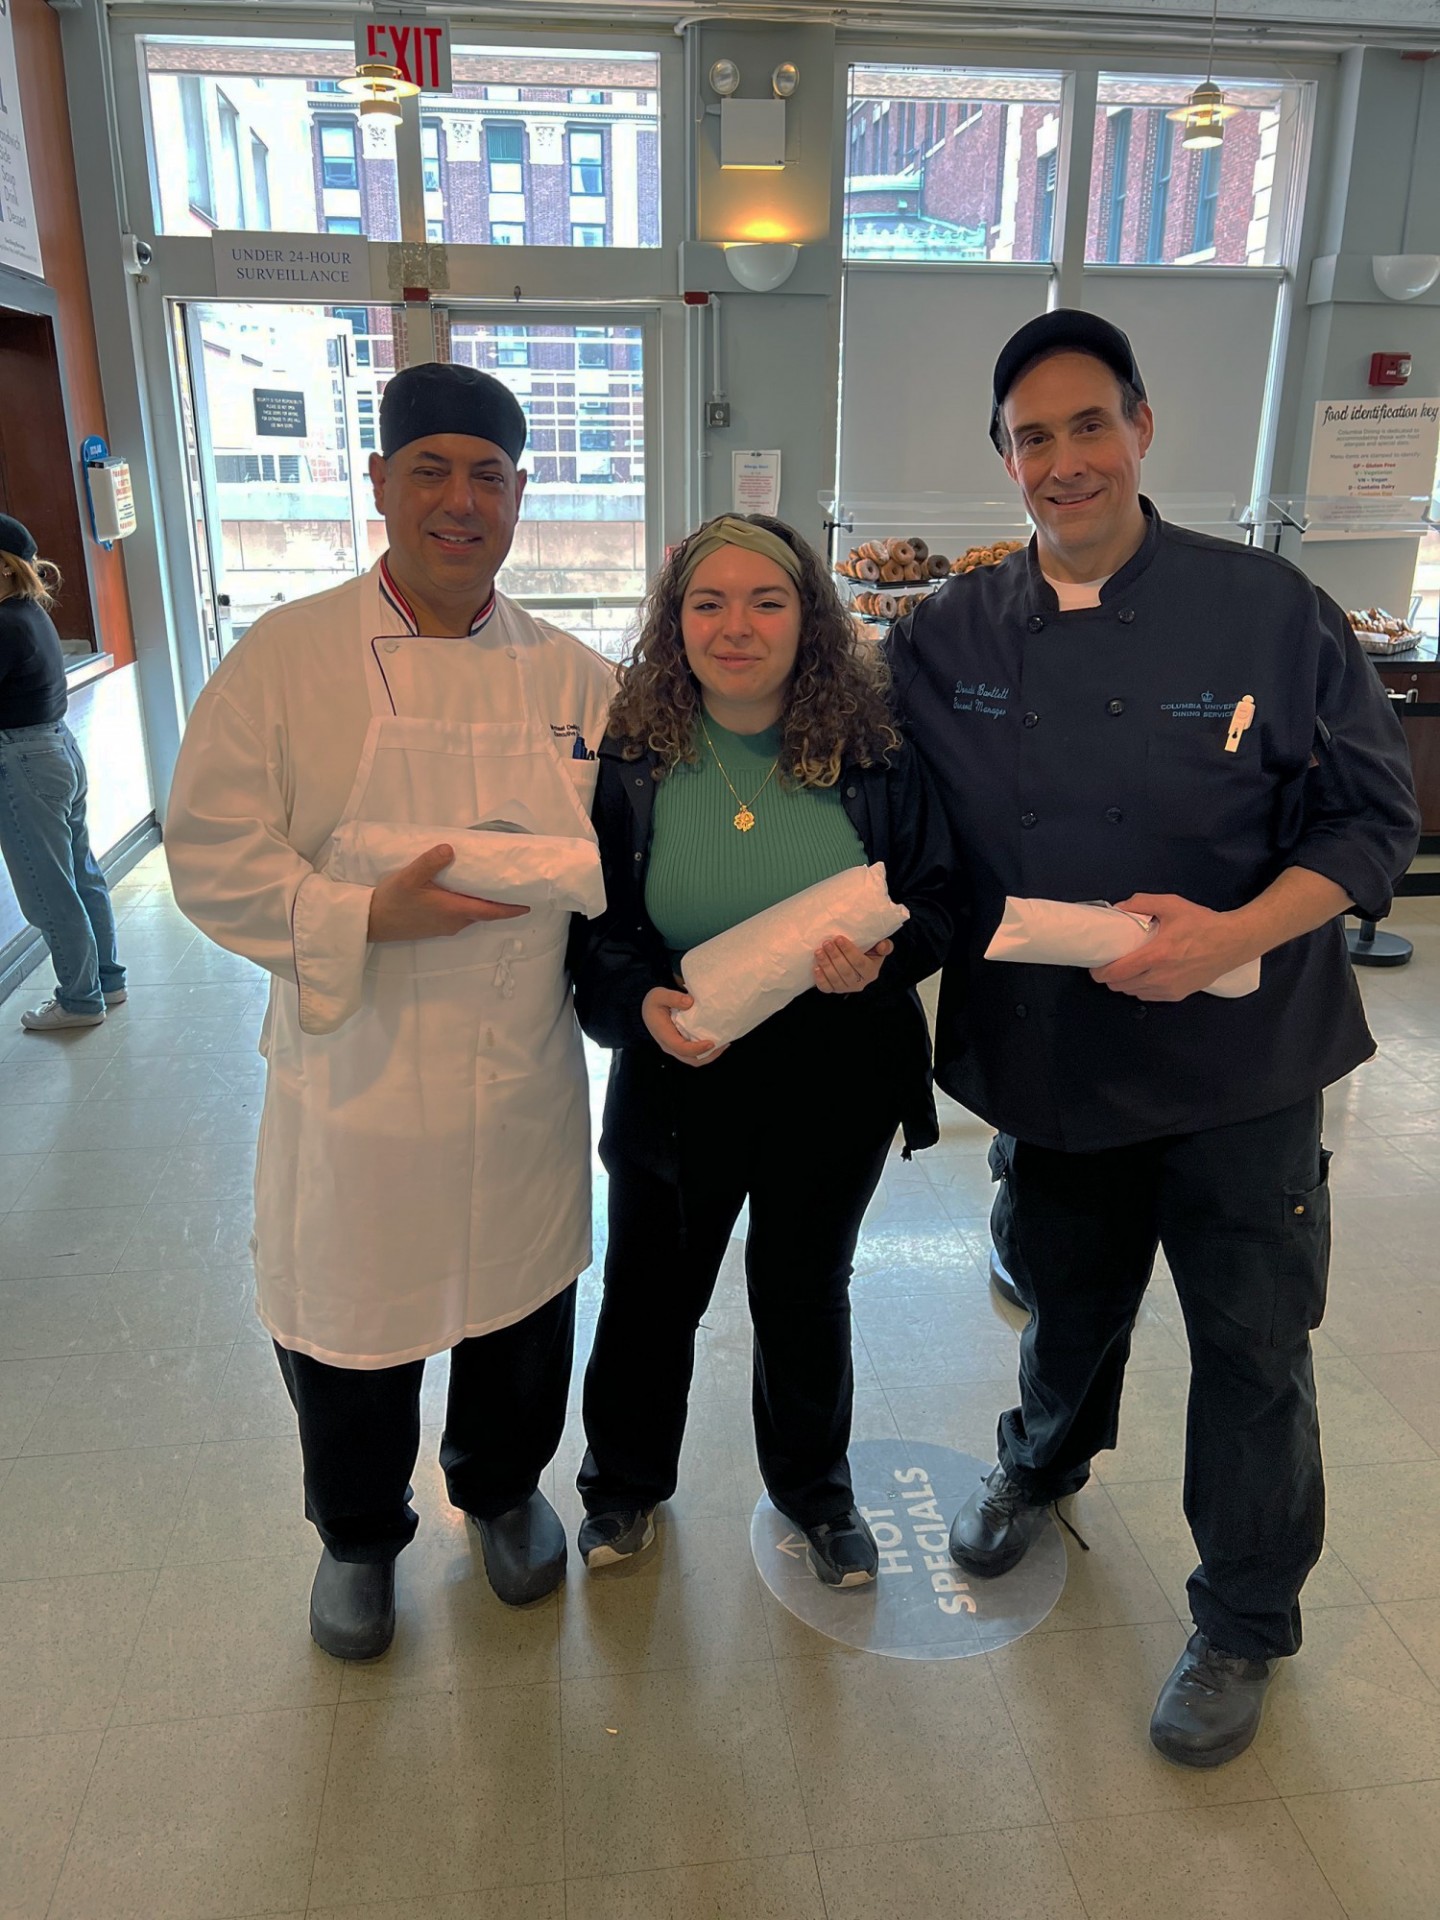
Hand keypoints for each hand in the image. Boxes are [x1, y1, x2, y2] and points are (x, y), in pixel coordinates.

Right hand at [367, 844, 529, 943]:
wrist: (370, 923)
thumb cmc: (391, 901)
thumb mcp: (409, 877)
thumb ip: (430, 862)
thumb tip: (450, 848)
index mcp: (453, 911)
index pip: (490, 911)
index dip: (511, 909)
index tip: (528, 905)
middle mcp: (454, 922)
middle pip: (484, 913)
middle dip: (499, 903)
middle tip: (511, 887)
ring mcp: (444, 926)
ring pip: (471, 914)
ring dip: (483, 904)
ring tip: (491, 886)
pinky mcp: (435, 926)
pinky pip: (460, 916)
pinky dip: (468, 905)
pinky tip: (463, 892)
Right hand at [641, 987, 726, 1066]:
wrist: (647, 1009)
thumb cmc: (653, 1003)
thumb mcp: (658, 995)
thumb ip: (672, 998)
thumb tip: (690, 1002)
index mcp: (664, 1035)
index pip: (682, 1048)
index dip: (698, 1048)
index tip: (712, 1042)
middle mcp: (670, 1046)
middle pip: (691, 1059)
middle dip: (709, 1055)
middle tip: (724, 1044)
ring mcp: (675, 1048)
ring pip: (694, 1060)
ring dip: (710, 1055)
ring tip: (724, 1044)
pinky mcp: (681, 1046)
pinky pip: (695, 1055)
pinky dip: (707, 1052)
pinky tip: (718, 1041)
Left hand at [813, 935, 892, 994]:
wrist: (855, 961)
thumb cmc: (867, 952)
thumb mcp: (878, 948)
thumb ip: (884, 946)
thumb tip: (882, 945)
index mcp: (871, 972)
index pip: (859, 962)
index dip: (848, 951)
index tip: (839, 938)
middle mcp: (860, 983)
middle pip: (846, 971)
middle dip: (835, 956)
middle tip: (827, 943)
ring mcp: (846, 988)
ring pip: (835, 979)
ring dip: (826, 965)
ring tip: (818, 951)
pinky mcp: (834, 990)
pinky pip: (826, 988)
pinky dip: (820, 979)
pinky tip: (816, 968)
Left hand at [1090, 893, 1250, 1002]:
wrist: (1232, 942)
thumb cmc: (1201, 922)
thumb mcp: (1171, 904)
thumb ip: (1142, 903)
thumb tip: (1118, 908)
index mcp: (1156, 955)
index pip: (1116, 972)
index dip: (1099, 971)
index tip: (1095, 964)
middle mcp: (1160, 977)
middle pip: (1120, 986)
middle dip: (1109, 977)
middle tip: (1110, 963)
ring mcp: (1169, 989)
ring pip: (1133, 992)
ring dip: (1125, 983)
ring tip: (1127, 968)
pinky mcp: (1178, 995)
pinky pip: (1148, 996)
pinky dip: (1141, 988)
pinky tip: (1144, 975)